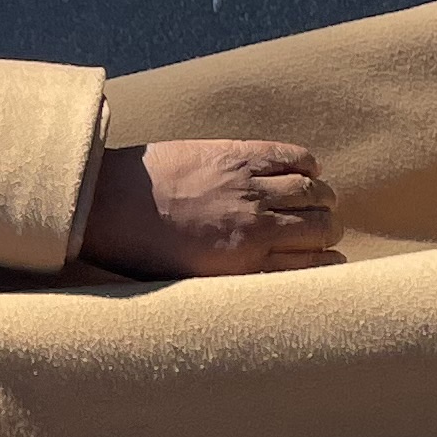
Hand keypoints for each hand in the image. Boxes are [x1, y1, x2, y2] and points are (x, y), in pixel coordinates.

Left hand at [85, 140, 341, 276]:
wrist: (105, 204)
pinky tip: (308, 168)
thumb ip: (234, 277)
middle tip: (326, 228)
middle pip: (320, 226)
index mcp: (243, 264)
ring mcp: (249, 187)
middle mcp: (256, 226)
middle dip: (329, 229)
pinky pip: (293, 155)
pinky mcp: (238, 154)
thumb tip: (266, 278)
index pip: (311, 265)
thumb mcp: (190, 282)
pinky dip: (308, 162)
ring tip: (320, 199)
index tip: (331, 259)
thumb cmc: (138, 251)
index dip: (328, 262)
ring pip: (313, 190)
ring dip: (323, 196)